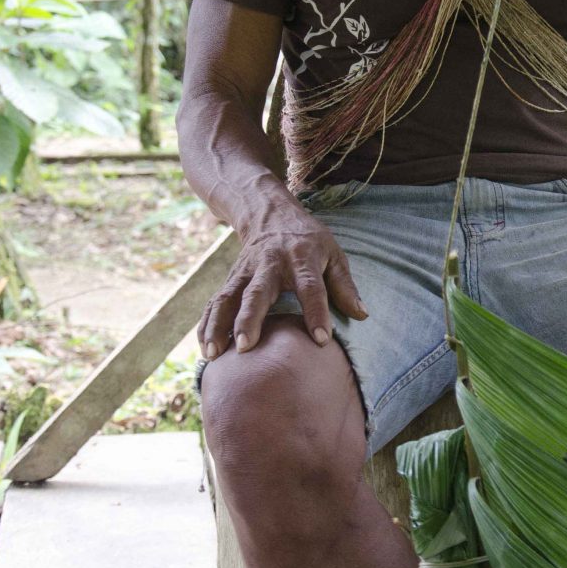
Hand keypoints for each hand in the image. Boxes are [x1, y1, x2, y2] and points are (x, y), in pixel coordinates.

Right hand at [199, 213, 366, 357]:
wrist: (270, 213)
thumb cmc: (309, 241)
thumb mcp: (333, 254)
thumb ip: (344, 286)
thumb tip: (362, 315)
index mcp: (301, 258)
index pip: (311, 287)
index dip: (317, 313)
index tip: (322, 340)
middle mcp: (270, 264)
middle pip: (258, 293)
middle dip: (250, 319)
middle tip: (246, 347)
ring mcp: (245, 271)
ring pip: (228, 298)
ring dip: (219, 325)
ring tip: (214, 353)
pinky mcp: (231, 278)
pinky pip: (215, 302)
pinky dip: (207, 323)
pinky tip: (204, 348)